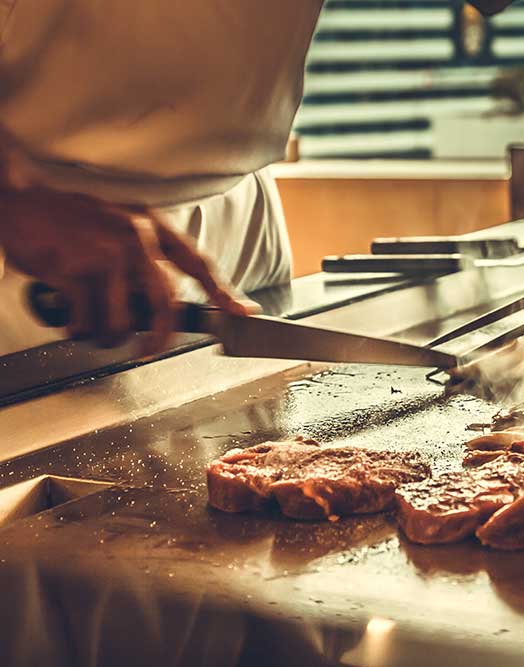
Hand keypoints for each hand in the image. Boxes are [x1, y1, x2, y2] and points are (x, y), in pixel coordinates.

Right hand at [0, 186, 251, 352]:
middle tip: (149, 351)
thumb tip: (171, 304)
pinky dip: (77, 329)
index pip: (198, 264)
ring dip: (105, 336)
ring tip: (92, 326)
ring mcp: (104, 253)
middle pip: (165, 304)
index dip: (224, 292)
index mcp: (152, 226)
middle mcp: (135, 237)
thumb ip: (149, 258)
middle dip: (158, 339)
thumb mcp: (122, 226)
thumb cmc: (74, 221)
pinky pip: (86, 321)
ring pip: (121, 322)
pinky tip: (69, 316)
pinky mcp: (73, 270)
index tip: (244, 313)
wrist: (21, 202)